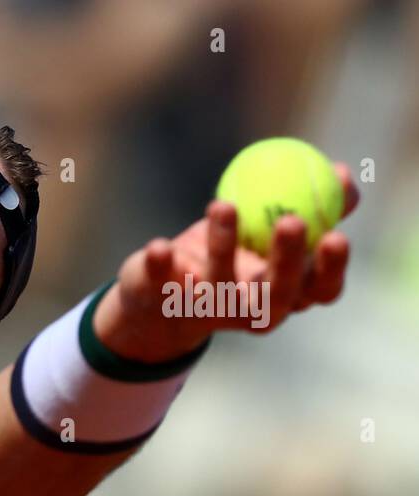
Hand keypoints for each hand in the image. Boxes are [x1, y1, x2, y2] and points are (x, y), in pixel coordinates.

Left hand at [93, 162, 360, 362]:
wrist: (162, 305)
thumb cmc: (232, 258)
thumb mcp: (270, 231)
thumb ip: (312, 206)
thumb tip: (345, 173)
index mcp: (285, 295)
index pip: (320, 289)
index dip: (331, 269)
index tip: (335, 235)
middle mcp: (251, 311)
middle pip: (277, 295)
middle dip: (288, 260)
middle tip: (292, 221)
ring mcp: (206, 312)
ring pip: (219, 284)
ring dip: (223, 245)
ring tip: (222, 204)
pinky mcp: (162, 305)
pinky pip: (161, 285)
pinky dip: (160, 265)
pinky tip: (160, 246)